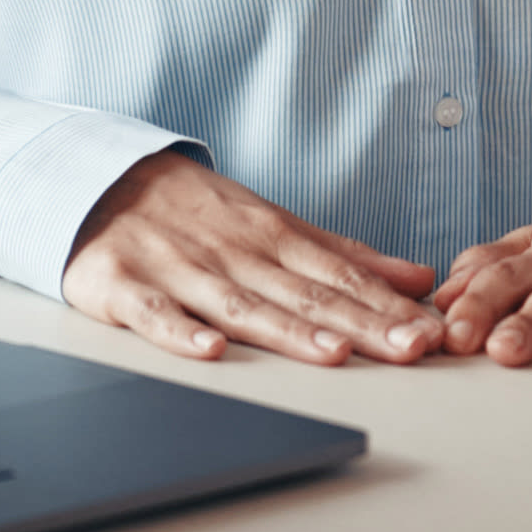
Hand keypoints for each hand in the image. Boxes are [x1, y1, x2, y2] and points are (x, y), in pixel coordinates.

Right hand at [59, 150, 443, 366]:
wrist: (99, 179)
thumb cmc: (197, 212)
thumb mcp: (276, 223)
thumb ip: (346, 254)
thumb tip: (417, 278)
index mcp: (272, 238)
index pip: (340, 276)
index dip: (388, 306)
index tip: (431, 332)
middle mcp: (233, 253)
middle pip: (304, 295)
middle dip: (361, 323)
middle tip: (411, 348)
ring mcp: (180, 269)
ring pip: (242, 306)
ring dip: (290, 330)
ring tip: (336, 352)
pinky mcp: (127, 286)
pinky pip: (156, 314)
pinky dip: (182, 333)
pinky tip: (212, 351)